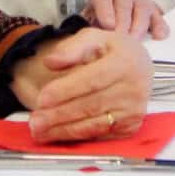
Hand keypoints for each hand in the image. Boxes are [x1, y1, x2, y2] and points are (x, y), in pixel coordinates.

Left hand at [11, 28, 151, 141]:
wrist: (139, 67)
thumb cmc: (112, 52)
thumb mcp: (94, 38)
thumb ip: (71, 48)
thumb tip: (51, 62)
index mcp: (125, 62)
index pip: (92, 79)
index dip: (66, 90)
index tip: (42, 98)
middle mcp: (134, 88)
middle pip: (90, 105)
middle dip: (59, 115)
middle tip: (35, 121)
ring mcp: (134, 110)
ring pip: (93, 124)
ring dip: (64, 130)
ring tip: (40, 131)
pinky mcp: (130, 126)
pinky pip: (99, 135)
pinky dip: (77, 137)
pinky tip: (58, 134)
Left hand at [82, 0, 167, 39]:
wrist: (108, 29)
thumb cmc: (96, 28)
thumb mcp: (87, 27)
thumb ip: (87, 30)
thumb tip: (86, 40)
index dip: (106, 10)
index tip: (108, 26)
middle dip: (123, 20)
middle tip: (121, 38)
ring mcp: (139, 0)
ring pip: (142, 6)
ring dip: (139, 25)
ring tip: (135, 42)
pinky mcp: (153, 11)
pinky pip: (158, 16)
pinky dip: (159, 25)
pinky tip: (158, 36)